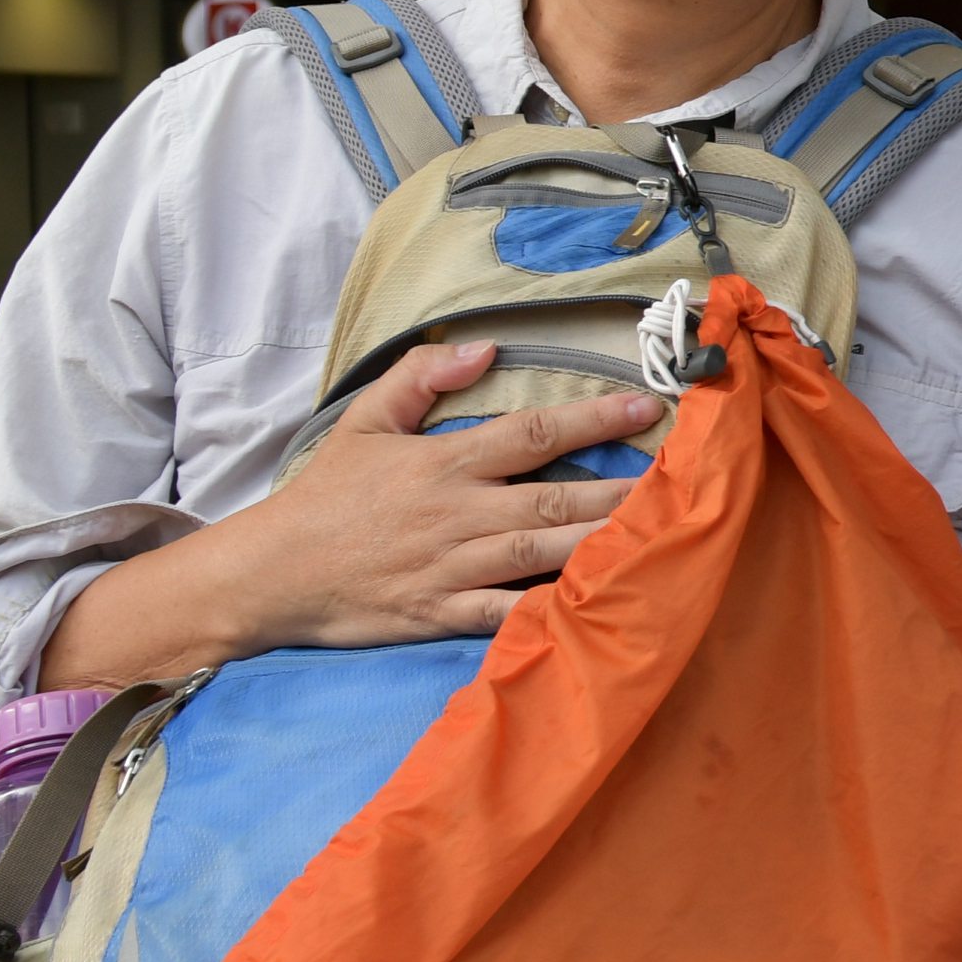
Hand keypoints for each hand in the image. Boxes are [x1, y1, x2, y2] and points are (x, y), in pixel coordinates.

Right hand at [41, 339, 661, 688]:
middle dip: (628, 490)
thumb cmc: (325, 496)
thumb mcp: (364, 420)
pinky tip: (607, 606)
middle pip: (559, 498)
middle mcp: (460, 515)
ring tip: (670, 535)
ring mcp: (458, 569)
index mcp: (446, 464)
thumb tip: (482, 346)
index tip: (647, 410)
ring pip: (548, 555)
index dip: (594, 421)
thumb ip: (423, 378)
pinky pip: (514, 615)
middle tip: (689, 480)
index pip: (533, 434)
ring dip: (610, 545)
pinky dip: (558, 612)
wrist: (272, 574)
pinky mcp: (447, 615)